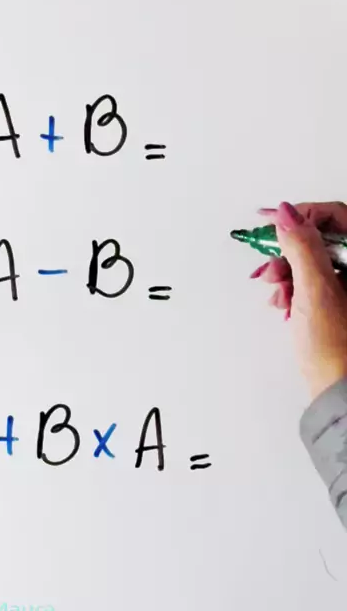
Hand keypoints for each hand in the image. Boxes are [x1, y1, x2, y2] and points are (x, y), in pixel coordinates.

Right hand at [252, 201, 346, 399]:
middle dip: (289, 251)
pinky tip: (284, 305)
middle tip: (270, 268)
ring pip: (313, 261)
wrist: (341, 397)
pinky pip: (312, 282)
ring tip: (277, 293)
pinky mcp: (339, 305)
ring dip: (287, 272)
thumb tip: (287, 213)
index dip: (302, 213)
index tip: (270, 218)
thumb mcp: (316, 291)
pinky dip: (293, 289)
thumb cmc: (337, 350)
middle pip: (321, 239)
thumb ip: (302, 246)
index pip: (335, 215)